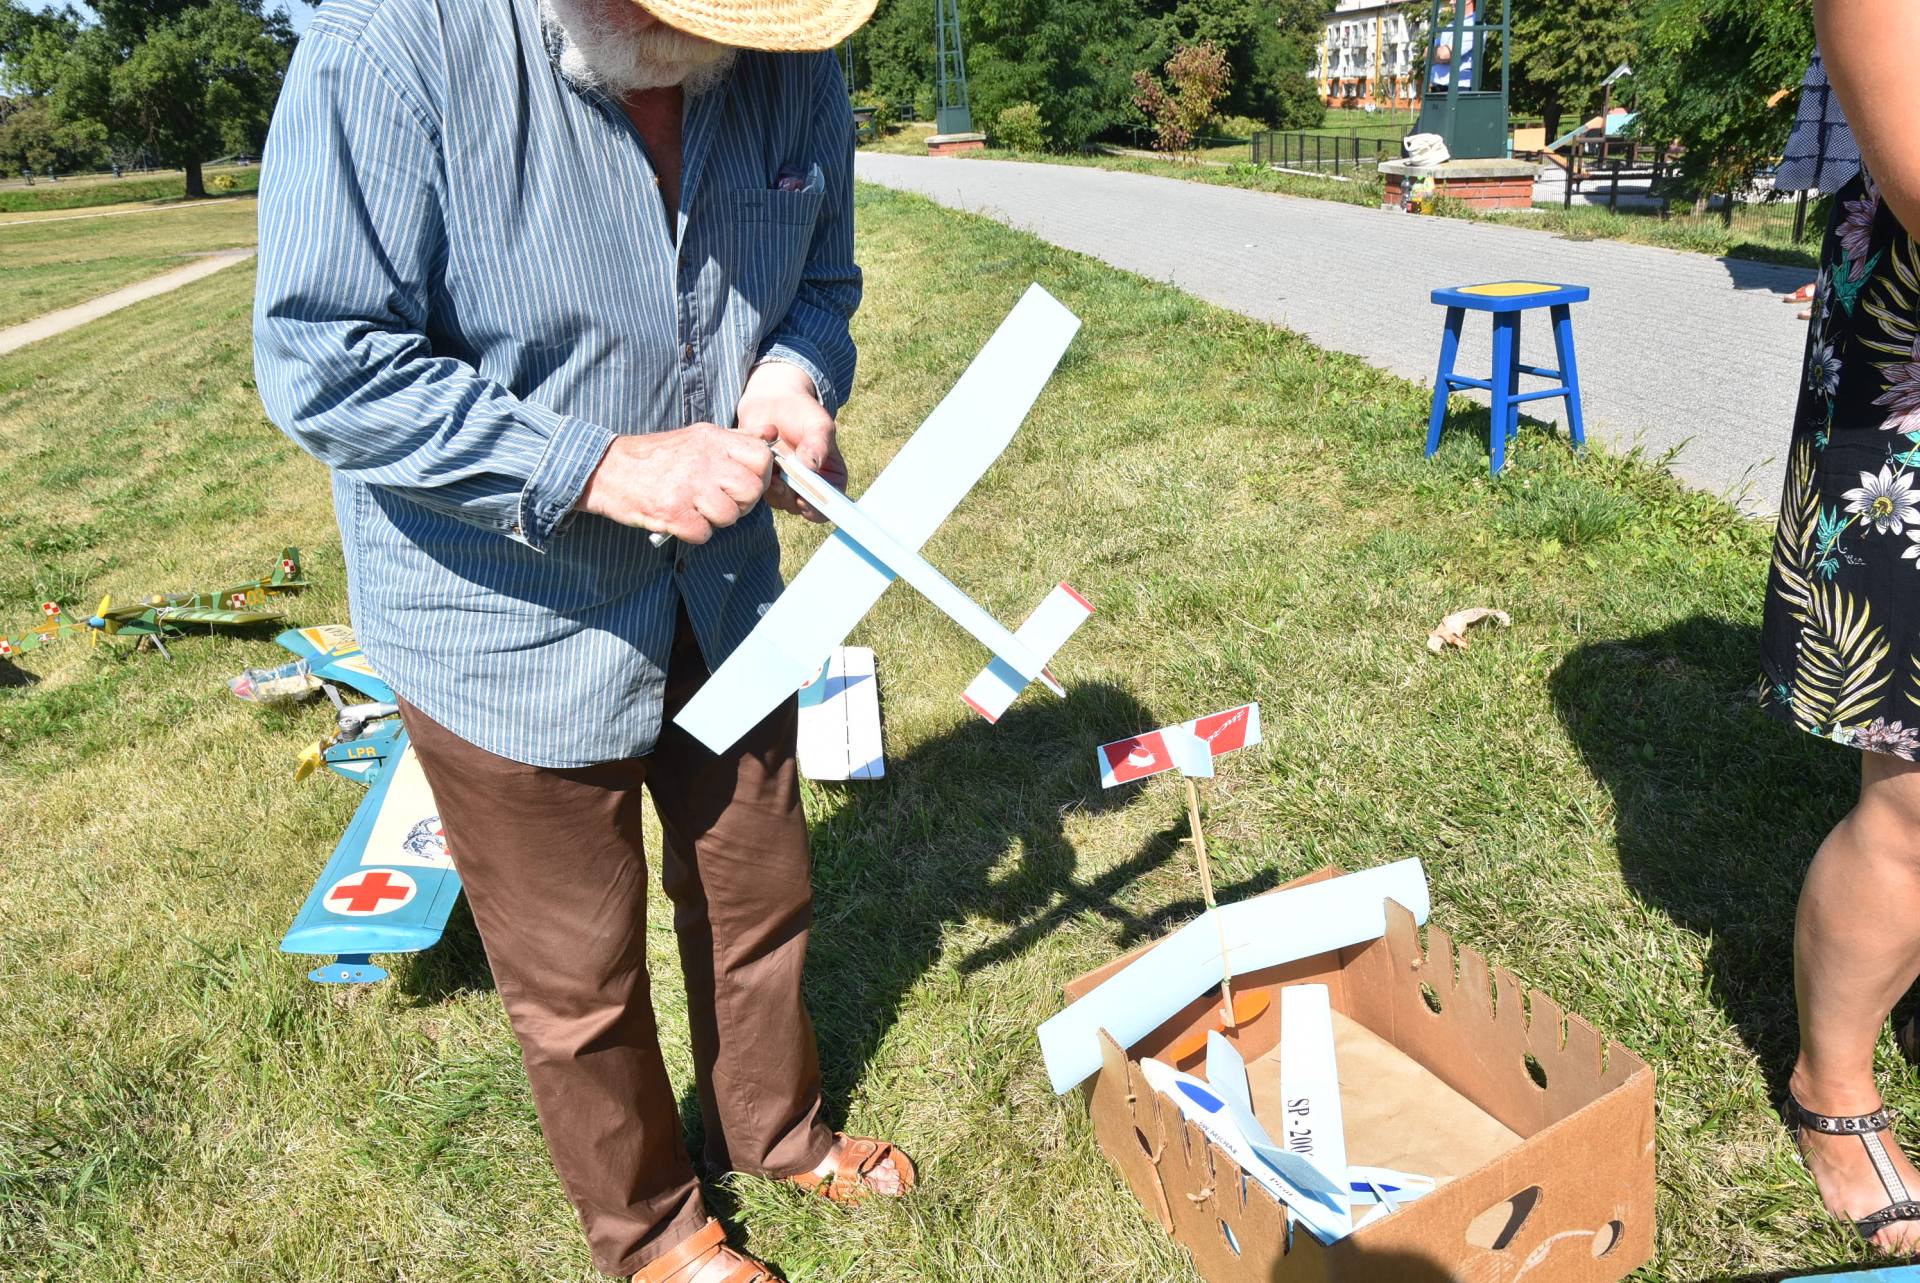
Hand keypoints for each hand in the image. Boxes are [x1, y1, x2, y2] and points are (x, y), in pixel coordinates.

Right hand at [576, 423, 772, 543]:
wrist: (606, 469)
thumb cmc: (656, 458)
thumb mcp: (697, 437)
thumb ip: (735, 439)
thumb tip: (770, 435)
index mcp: (712, 438)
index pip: (762, 456)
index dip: (759, 476)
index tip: (743, 483)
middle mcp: (703, 459)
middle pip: (751, 490)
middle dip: (741, 504)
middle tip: (719, 502)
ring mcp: (687, 485)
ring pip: (730, 516)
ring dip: (716, 521)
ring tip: (696, 510)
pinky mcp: (672, 511)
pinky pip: (704, 534)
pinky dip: (693, 533)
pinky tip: (680, 520)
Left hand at [736, 362, 846, 521]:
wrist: (773, 403)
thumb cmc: (803, 412)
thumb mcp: (818, 424)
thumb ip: (818, 443)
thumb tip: (811, 466)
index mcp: (832, 479)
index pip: (829, 506)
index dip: (816, 508)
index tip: (802, 498)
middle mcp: (810, 488)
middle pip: (803, 509)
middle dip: (791, 497)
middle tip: (780, 480)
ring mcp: (787, 487)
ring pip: (780, 501)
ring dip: (773, 487)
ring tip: (770, 463)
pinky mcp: (766, 481)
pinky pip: (761, 490)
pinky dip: (759, 477)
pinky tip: (761, 457)